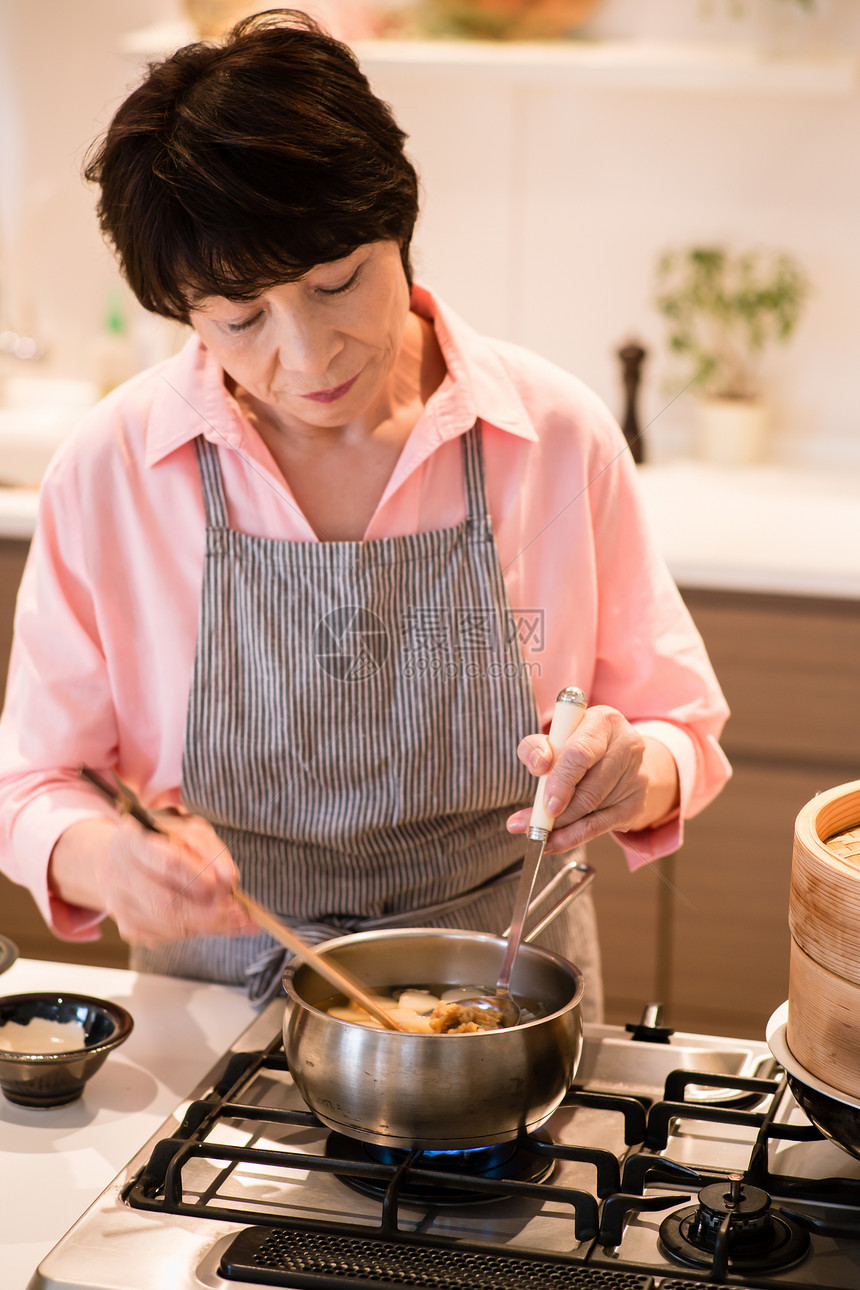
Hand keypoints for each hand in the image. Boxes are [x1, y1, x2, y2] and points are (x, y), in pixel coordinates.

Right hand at [50, 811, 256, 946]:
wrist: (124, 861)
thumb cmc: (162, 843)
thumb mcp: (190, 832)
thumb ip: (211, 852)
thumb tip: (229, 878)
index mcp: (132, 842)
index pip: (167, 861)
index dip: (199, 875)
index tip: (227, 882)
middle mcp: (118, 875)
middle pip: (166, 903)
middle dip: (209, 911)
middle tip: (239, 911)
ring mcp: (120, 906)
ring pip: (169, 925)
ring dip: (208, 924)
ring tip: (236, 918)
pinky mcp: (129, 929)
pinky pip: (169, 937)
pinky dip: (198, 931)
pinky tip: (216, 924)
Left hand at [506, 705, 678, 851]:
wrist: (617, 755)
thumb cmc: (577, 744)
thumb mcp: (554, 738)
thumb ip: (537, 746)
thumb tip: (538, 765)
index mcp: (604, 722)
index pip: (581, 754)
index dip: (561, 782)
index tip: (545, 804)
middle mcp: (628, 745)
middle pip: (588, 789)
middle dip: (558, 813)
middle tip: (530, 825)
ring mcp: (636, 776)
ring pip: (593, 810)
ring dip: (562, 827)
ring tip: (537, 833)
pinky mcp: (636, 803)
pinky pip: (601, 827)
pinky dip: (573, 838)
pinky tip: (553, 842)